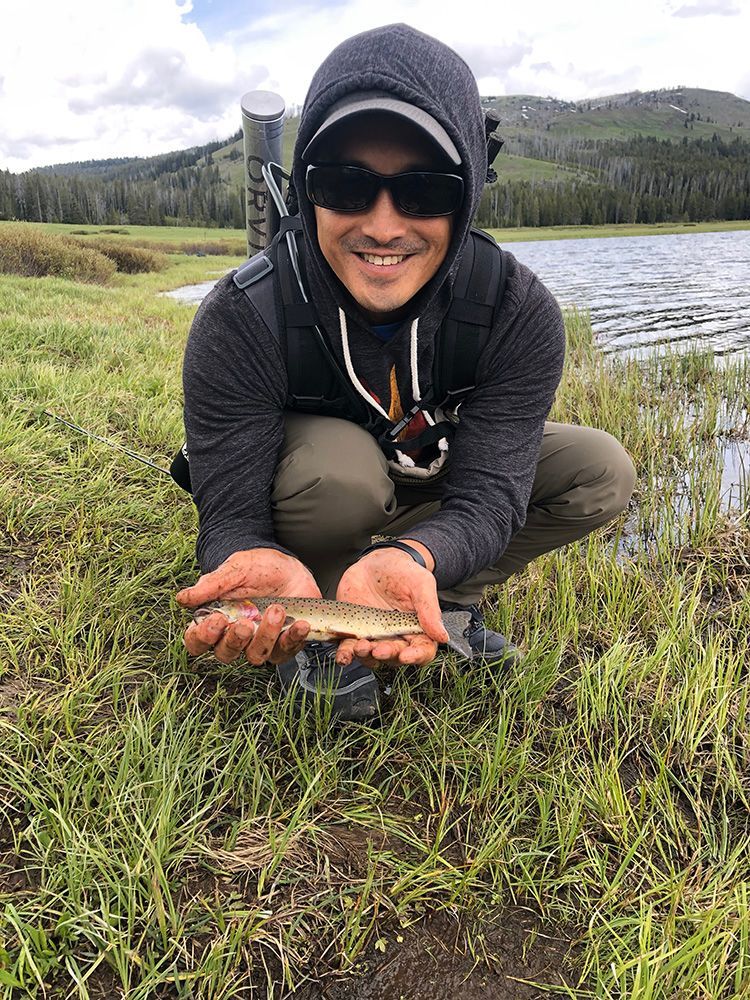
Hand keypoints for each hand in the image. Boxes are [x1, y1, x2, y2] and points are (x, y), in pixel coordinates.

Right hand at [176, 548, 321, 664]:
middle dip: (235, 640)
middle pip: (225, 654)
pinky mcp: (284, 642)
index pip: (197, 641)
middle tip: (245, 622)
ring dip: (266, 636)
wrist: (287, 565)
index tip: (216, 620)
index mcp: (215, 620)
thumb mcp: (234, 569)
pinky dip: (293, 639)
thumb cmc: (257, 567)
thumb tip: (182, 598)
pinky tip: (299, 625)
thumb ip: (210, 585)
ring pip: (256, 656)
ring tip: (276, 610)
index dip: (202, 637)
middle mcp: (235, 636)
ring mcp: (260, 642)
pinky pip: (286, 651)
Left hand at [335, 543, 447, 667]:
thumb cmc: (402, 571)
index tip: (406, 655)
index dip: (416, 657)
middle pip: (395, 656)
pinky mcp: (354, 632)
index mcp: (417, 629)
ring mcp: (374, 636)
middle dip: (387, 655)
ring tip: (360, 647)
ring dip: (365, 657)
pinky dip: (346, 654)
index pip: (422, 651)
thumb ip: (430, 609)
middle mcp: (396, 637)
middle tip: (379, 649)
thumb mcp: (421, 583)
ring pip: (371, 657)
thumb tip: (442, 636)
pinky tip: (344, 653)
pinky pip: (349, 649)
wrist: (375, 562)